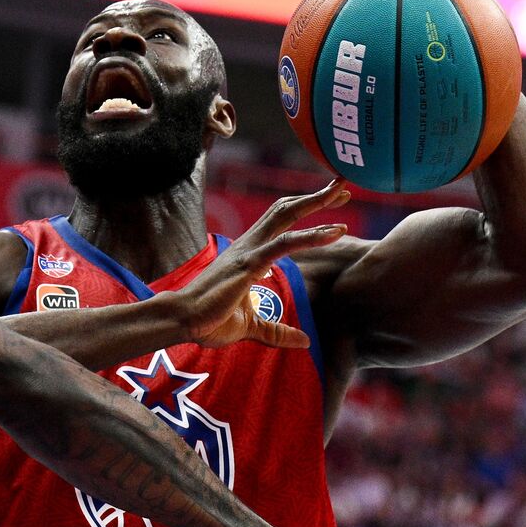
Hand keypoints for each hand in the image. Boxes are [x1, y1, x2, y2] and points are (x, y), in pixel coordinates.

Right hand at [175, 180, 348, 348]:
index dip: (304, 208)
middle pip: (285, 209)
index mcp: (250, 253)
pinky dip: (312, 235)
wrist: (182, 321)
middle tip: (342, 185)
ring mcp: (249, 251)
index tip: (331, 201)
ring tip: (343, 191)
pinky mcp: (248, 264)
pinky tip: (336, 231)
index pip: (280, 221)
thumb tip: (304, 341)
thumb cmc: (209, 321)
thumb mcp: (251, 326)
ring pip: (286, 216)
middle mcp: (249, 244)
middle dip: (315, 196)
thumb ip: (277, 331)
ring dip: (317, 202)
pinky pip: (284, 244)